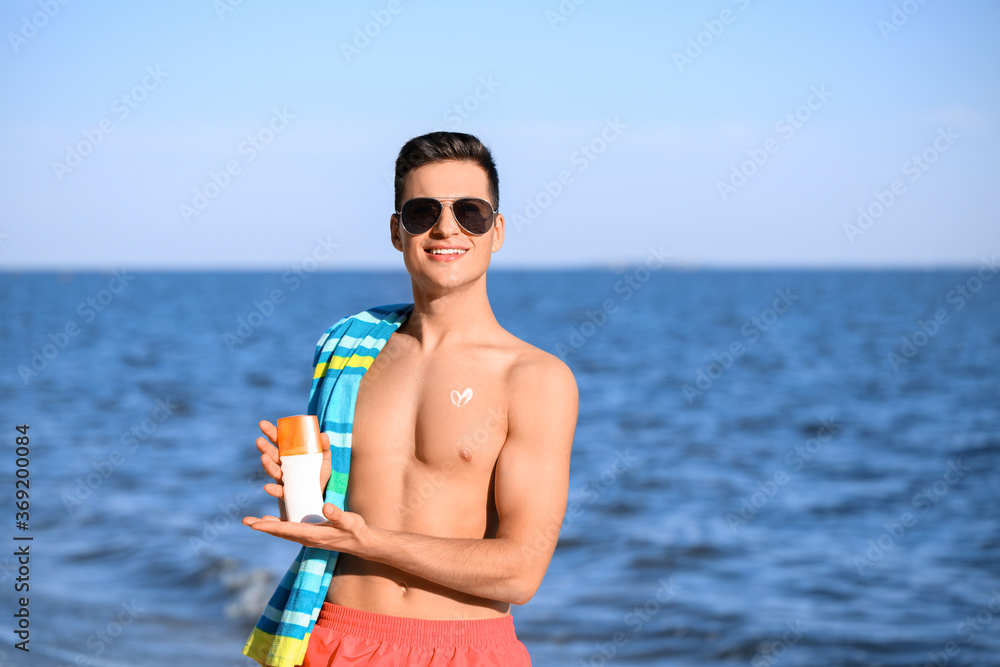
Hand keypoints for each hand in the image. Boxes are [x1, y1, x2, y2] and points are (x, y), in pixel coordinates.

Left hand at [242, 503, 369, 554]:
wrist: (360, 542)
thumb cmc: (355, 530)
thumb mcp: (350, 520)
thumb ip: (338, 514)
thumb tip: (326, 506)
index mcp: (313, 535)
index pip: (287, 530)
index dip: (270, 527)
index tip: (255, 524)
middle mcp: (306, 538)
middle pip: (280, 533)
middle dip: (262, 527)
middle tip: (245, 521)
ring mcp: (307, 538)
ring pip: (282, 532)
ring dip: (266, 527)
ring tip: (251, 521)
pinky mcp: (309, 535)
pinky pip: (288, 531)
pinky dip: (276, 526)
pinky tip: (270, 521)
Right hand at [256, 420, 331, 512]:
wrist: (320, 493)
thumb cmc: (319, 472)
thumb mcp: (324, 457)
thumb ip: (325, 446)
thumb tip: (323, 435)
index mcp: (290, 452)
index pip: (278, 440)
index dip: (270, 432)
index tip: (262, 424)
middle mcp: (283, 463)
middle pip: (271, 453)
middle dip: (264, 447)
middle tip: (259, 440)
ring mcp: (282, 478)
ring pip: (272, 470)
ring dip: (267, 465)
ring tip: (264, 458)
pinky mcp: (285, 492)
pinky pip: (278, 491)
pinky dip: (272, 489)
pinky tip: (267, 487)